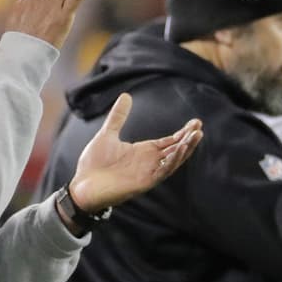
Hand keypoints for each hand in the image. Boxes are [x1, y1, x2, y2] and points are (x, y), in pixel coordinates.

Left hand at [67, 93, 202, 213]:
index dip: (182, 133)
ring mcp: (147, 173)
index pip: (169, 141)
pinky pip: (162, 172)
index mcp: (143, 151)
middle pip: (175, 150)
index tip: (195, 122)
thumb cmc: (93, 165)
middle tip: (199, 126)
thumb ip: (118, 117)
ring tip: (197, 135)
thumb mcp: (107, 134)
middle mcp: (148, 162)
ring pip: (173, 161)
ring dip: (185, 149)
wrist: (81, 186)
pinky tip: (180, 149)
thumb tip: (126, 96)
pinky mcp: (143, 183)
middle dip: (188, 139)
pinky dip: (172, 161)